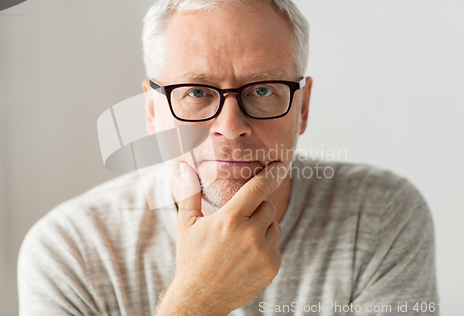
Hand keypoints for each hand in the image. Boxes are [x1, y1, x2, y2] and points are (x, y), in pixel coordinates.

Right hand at [156, 161, 284, 315]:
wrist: (200, 298)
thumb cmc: (191, 257)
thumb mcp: (186, 224)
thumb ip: (190, 192)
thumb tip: (184, 166)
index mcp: (229, 219)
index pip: (257, 188)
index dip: (270, 174)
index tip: (278, 166)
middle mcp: (249, 234)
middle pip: (267, 207)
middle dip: (256, 211)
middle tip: (238, 224)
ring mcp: (262, 252)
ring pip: (275, 226)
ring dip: (263, 229)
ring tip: (241, 243)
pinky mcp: (271, 268)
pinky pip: (276, 247)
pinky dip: (266, 248)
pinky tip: (247, 258)